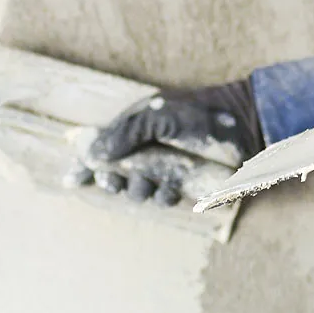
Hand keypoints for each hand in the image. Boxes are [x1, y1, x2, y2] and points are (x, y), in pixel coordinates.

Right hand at [72, 79, 263, 205]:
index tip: (71, 179)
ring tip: (149, 180)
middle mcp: (146, 151)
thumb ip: (125, 132)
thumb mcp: (157, 115)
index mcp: (134, 131)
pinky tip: (169, 188)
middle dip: (111, 181)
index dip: (84, 166)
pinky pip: (162, 199)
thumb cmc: (199, 113)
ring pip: (137, 191)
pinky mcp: (184, 185)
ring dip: (138, 190)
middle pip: (113, 176)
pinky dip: (161, 196)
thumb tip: (94, 154)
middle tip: (116, 179)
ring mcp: (164, 169)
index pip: (100, 150)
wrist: (242, 125)